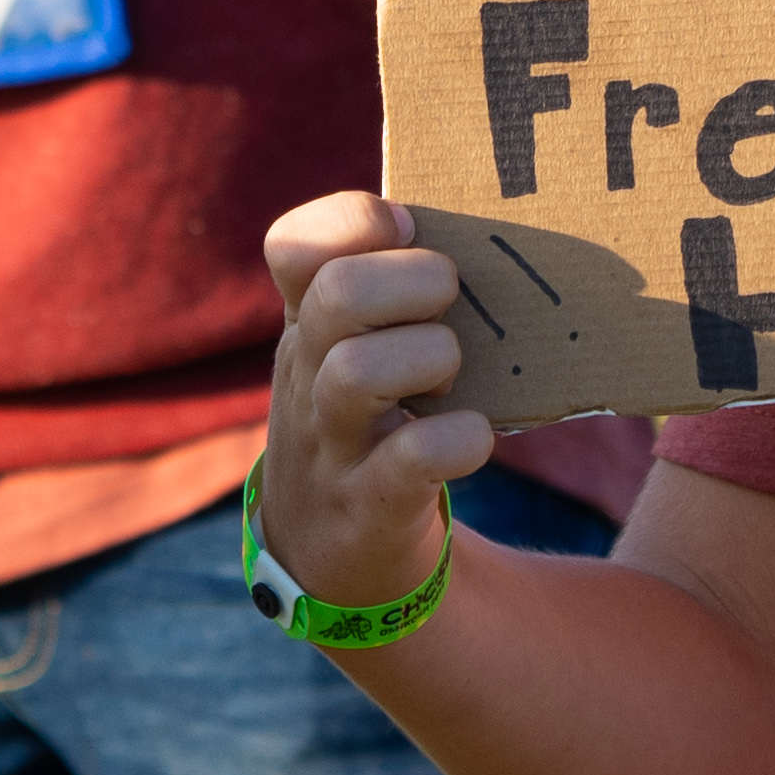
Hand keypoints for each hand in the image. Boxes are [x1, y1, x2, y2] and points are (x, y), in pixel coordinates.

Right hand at [254, 192, 489, 610]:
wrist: (330, 554)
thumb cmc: (363, 421)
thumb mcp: (346, 348)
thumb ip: (384, 285)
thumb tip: (482, 222)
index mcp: (306, 324)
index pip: (292, 244)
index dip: (354, 221)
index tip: (407, 233)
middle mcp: (307, 375)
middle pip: (338, 294)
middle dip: (415, 284)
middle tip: (446, 308)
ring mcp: (332, 442)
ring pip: (360, 373)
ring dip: (431, 360)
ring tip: (448, 379)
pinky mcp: (369, 504)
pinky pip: (414, 457)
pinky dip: (458, 439)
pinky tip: (471, 437)